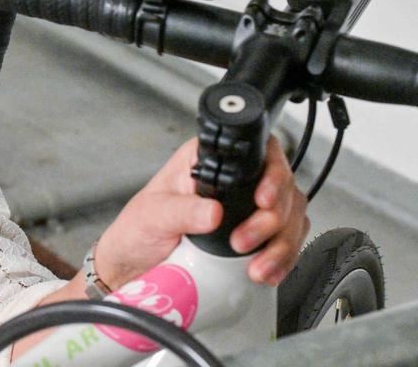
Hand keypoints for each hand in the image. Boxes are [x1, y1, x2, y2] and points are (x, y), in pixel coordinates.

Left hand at [93, 136, 309, 287]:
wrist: (134, 268)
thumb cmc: (138, 231)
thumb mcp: (153, 216)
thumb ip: (181, 211)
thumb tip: (214, 212)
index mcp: (206, 162)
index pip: (257, 152)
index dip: (272, 172)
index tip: (263, 200)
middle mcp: (233, 181)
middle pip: (283, 187)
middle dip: (273, 218)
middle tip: (243, 242)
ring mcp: (248, 209)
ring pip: (291, 216)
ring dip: (282, 244)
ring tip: (256, 266)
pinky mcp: (257, 237)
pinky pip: (287, 242)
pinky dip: (284, 259)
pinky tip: (267, 272)